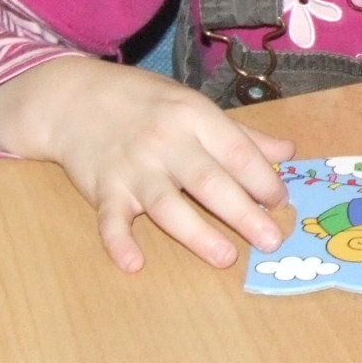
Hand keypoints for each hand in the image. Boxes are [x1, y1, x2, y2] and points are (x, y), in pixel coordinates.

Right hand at [0, 56, 293, 271]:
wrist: (73, 98)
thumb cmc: (145, 104)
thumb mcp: (194, 106)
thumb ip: (241, 135)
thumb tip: (288, 153)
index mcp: (194, 117)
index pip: (236, 152)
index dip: (263, 179)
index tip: (283, 203)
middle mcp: (166, 143)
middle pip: (209, 182)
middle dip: (243, 213)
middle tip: (272, 240)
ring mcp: (132, 168)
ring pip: (167, 205)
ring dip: (196, 234)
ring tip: (226, 258)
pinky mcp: (102, 189)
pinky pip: (110, 219)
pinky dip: (119, 242)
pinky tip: (134, 264)